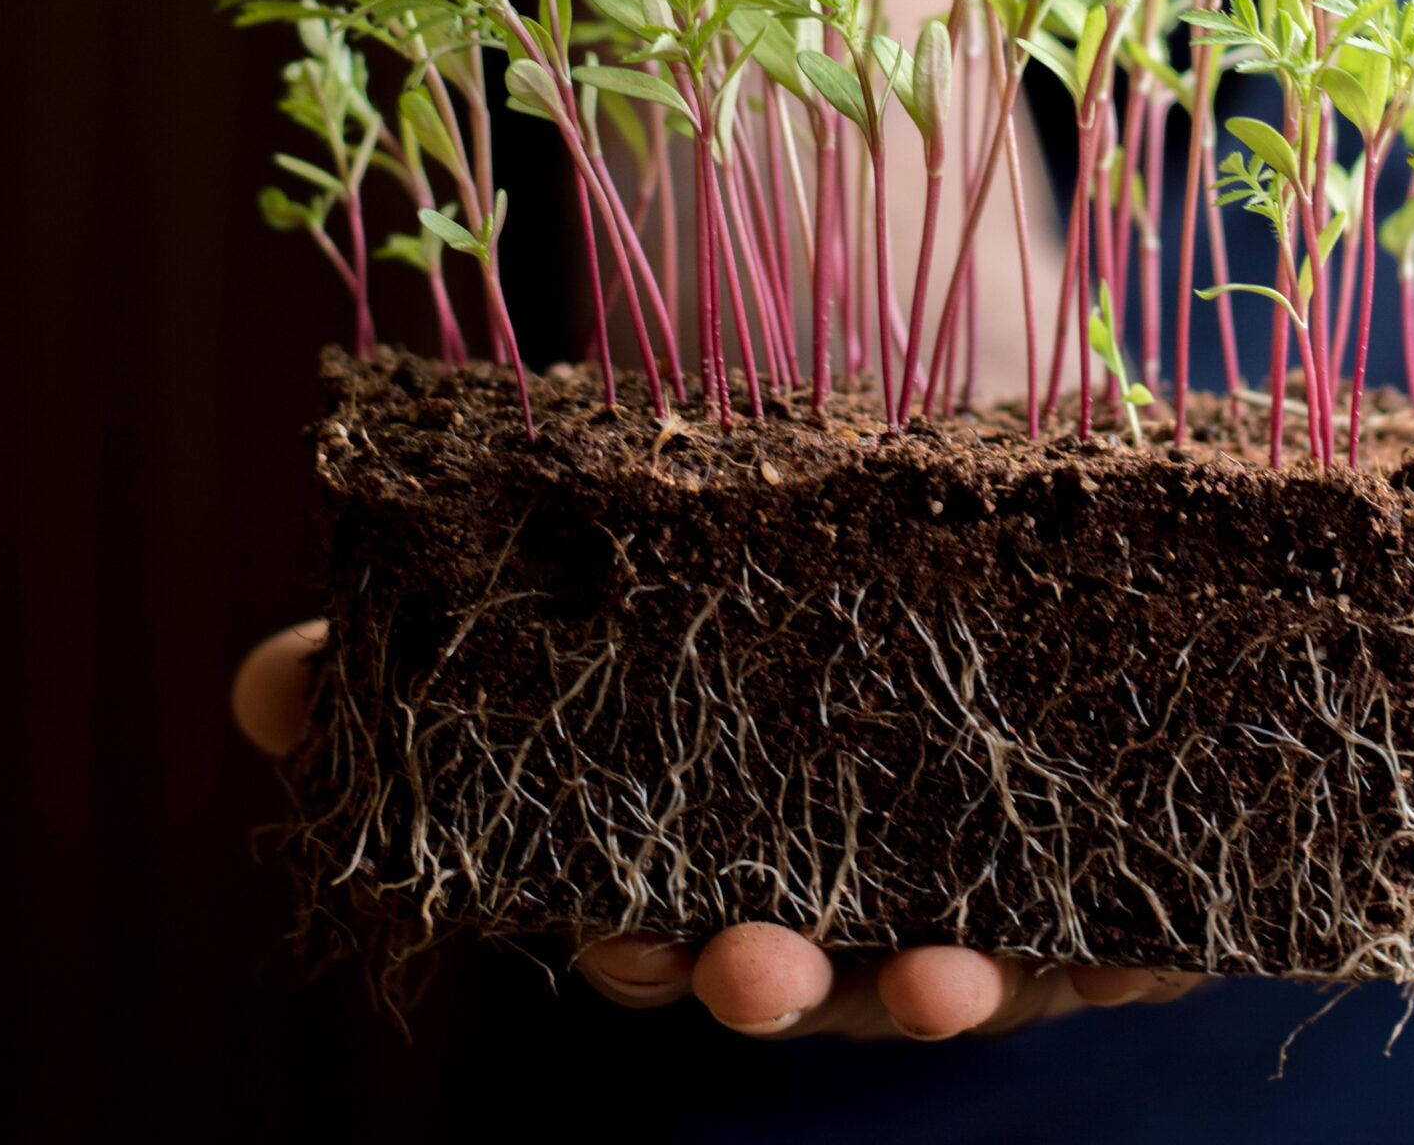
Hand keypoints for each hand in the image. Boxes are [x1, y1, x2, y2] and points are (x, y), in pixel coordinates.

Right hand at [233, 623, 1202, 1039]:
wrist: (920, 423)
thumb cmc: (726, 535)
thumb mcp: (577, 555)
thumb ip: (425, 639)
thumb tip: (266, 690)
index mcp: (704, 842)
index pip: (653, 929)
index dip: (637, 948)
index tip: (627, 936)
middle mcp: (826, 878)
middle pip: (794, 971)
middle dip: (772, 985)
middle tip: (756, 961)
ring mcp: (955, 868)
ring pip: (947, 970)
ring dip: (939, 991)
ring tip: (941, 977)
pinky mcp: (1083, 835)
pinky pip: (1116, 915)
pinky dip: (1128, 933)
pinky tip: (1147, 936)